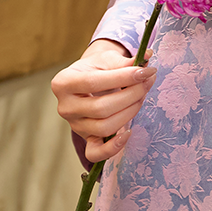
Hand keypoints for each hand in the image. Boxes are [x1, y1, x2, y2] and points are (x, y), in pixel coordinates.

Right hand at [51, 38, 155, 162]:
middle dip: (131, 95)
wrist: (88, 81)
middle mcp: (65, 107)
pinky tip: (128, 133)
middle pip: (101, 108)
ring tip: (141, 97)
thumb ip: (125, 61)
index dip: (124, 77)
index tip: (146, 71)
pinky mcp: (85, 139)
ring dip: (129, 113)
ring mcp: (74, 125)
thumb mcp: (106, 59)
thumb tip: (147, 57)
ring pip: (104, 127)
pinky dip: (114, 147)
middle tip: (147, 82)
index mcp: (63, 82)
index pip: (95, 82)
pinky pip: (95, 153)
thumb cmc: (97, 68)